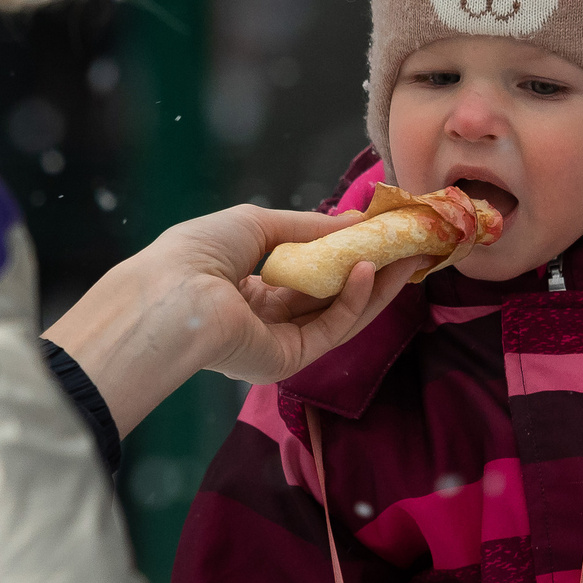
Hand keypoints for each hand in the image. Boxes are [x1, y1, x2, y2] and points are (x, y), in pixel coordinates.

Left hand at [44, 204, 426, 435]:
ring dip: (375, 286)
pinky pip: (330, 329)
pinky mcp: (288, 361)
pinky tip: (370, 270)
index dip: (342, 253)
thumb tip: (356, 220)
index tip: (379, 232)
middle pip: (328, 295)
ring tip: (409, 256)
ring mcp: (277, 342)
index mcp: (246, 287)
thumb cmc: (198, 252)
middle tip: (410, 247)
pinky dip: (354, 301)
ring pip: (337, 314)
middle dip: (371, 270)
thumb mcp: (257, 224)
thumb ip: (310, 227)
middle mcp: (263, 318)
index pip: (304, 273)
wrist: (171, 296)